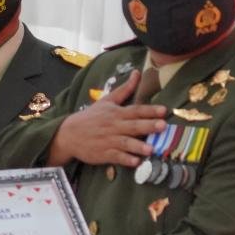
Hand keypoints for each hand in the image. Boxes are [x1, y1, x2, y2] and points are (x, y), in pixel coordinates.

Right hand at [47, 71, 167, 166]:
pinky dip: (126, 159)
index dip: (150, 110)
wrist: (69, 134)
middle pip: (133, 125)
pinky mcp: (104, 154)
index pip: (136, 110)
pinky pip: (116, 157)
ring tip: (151, 149)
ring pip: (126, 143)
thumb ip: (125, 89)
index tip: (164, 110)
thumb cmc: (91, 117)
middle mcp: (114, 126)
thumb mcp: (107, 101)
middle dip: (148, 126)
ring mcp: (109, 141)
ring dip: (138, 146)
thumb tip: (137, 72)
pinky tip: (135, 162)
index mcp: (116, 113)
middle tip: (162, 126)